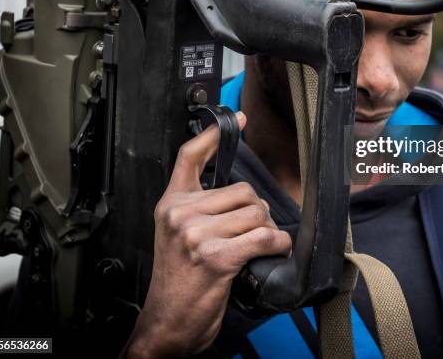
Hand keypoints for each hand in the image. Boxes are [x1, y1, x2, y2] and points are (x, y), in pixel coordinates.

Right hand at [122, 111, 291, 357]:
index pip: (190, 156)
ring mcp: (196, 234)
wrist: (166, 323)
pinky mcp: (215, 256)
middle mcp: (180, 214)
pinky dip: (276, 245)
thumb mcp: (178, 235)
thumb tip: (241, 194)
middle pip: (242, 190)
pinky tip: (272, 252)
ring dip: (266, 230)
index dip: (214, 134)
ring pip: (255, 212)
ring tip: (256, 246)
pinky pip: (262, 237)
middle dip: (256, 212)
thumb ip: (200, 208)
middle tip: (252, 232)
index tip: (237, 118)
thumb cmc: (178, 281)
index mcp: (171, 204)